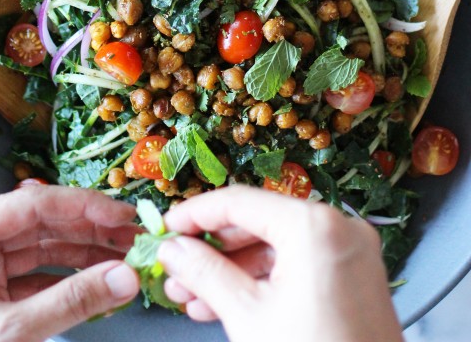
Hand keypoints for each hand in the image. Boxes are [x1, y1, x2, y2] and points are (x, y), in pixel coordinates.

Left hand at [0, 184, 139, 341]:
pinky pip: (32, 280)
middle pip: (39, 225)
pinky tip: (95, 287)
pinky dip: (64, 284)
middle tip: (133, 237)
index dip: (83, 207)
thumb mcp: (9, 333)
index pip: (33, 204)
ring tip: (123, 261)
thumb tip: (124, 277)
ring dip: (82, 257)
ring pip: (39, 252)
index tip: (123, 215)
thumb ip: (70, 303)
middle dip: (88, 232)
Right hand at [157, 185, 403, 341]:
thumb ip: (204, 273)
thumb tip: (173, 249)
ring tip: (191, 294)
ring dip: (232, 270)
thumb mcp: (247, 316)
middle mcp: (338, 227)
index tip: (166, 228)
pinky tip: (225, 303)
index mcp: (314, 226)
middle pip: (258, 223)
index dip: (195, 215)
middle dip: (212, 251)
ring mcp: (350, 252)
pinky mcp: (354, 277)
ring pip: (276, 247)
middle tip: (175, 267)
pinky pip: (298, 266)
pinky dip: (263, 282)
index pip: (239, 202)